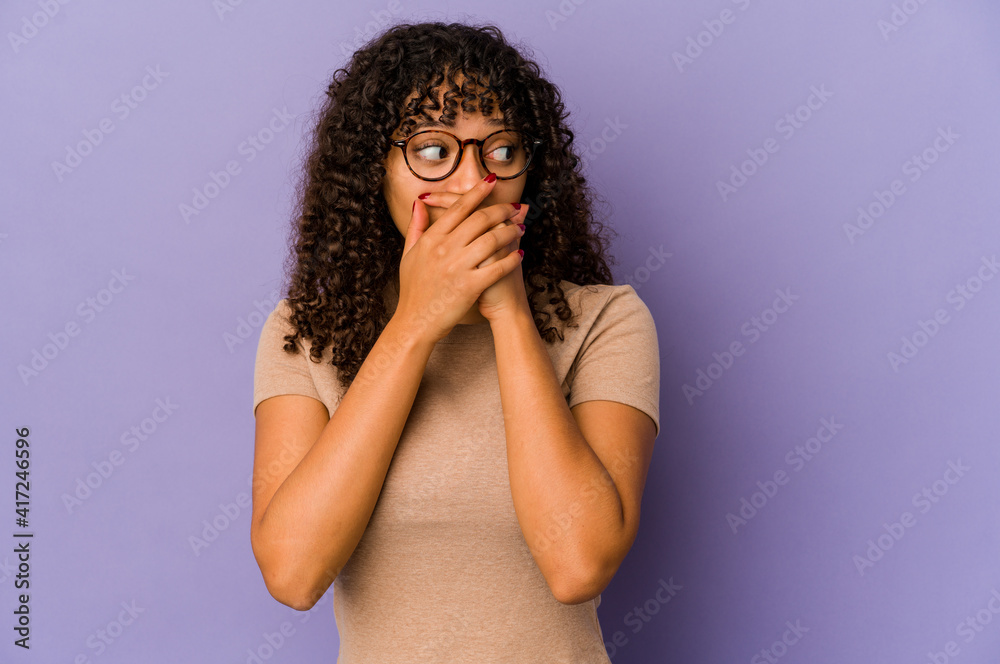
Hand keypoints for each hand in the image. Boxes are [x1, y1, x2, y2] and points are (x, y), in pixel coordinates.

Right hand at [419, 193, 530, 321]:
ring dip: (511, 232)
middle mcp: (444, 249)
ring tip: (521, 228)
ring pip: (492, 240)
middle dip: (501, 210)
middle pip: (480, 219)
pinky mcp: (469, 286)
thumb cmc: (413, 289)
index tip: (491, 182)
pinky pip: (497, 267)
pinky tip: (521, 254)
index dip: (477, 193)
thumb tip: (419, 203)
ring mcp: (457, 267)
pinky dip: (512, 259)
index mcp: (431, 239)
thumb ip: (415, 226)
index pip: (458, 208)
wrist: (415, 322)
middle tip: (515, 207)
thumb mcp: (408, 254)